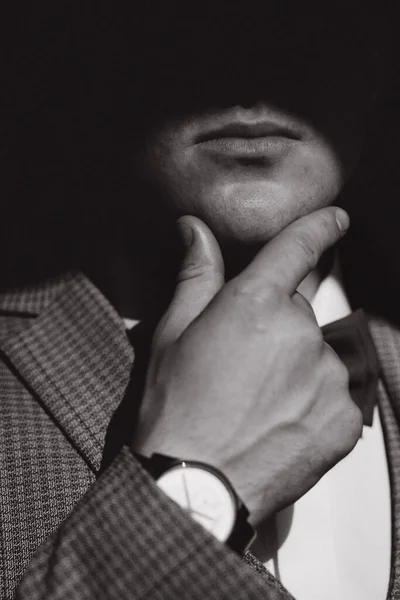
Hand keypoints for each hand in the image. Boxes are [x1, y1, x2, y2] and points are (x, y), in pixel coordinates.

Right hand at [131, 207, 361, 524]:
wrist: (196, 488)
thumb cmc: (177, 410)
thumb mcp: (173, 336)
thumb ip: (196, 276)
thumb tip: (195, 230)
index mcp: (256, 305)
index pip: (298, 248)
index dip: (320, 226)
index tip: (336, 219)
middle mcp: (300, 334)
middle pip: (298, 311)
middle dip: (276, 326)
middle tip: (242, 363)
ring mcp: (328, 377)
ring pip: (316, 355)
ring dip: (295, 367)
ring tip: (257, 401)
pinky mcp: (345, 417)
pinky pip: (333, 393)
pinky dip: (312, 402)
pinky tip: (279, 422)